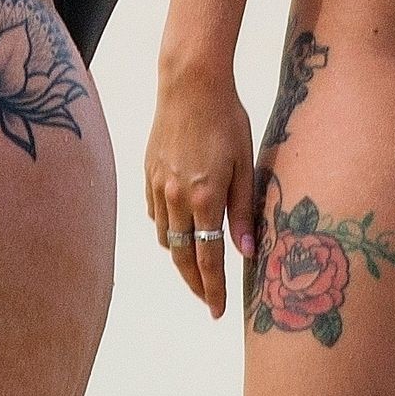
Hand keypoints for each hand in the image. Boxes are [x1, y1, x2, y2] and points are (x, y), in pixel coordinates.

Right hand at [144, 59, 256, 320]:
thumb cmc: (227, 118)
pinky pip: (154, 213)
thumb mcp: (244, 164)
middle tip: (206, 301)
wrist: (190, 82)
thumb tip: (247, 253)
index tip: (218, 312)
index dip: (213, 289)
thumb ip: (243, 210)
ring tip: (195, 271)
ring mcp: (158, 186)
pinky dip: (164, 230)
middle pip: (181, 256)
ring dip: (179, 259)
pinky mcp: (147, 172)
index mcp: (204, 199)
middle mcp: (176, 198)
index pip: (208, 259)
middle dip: (194, 284)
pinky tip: (176, 232)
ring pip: (164, 238)